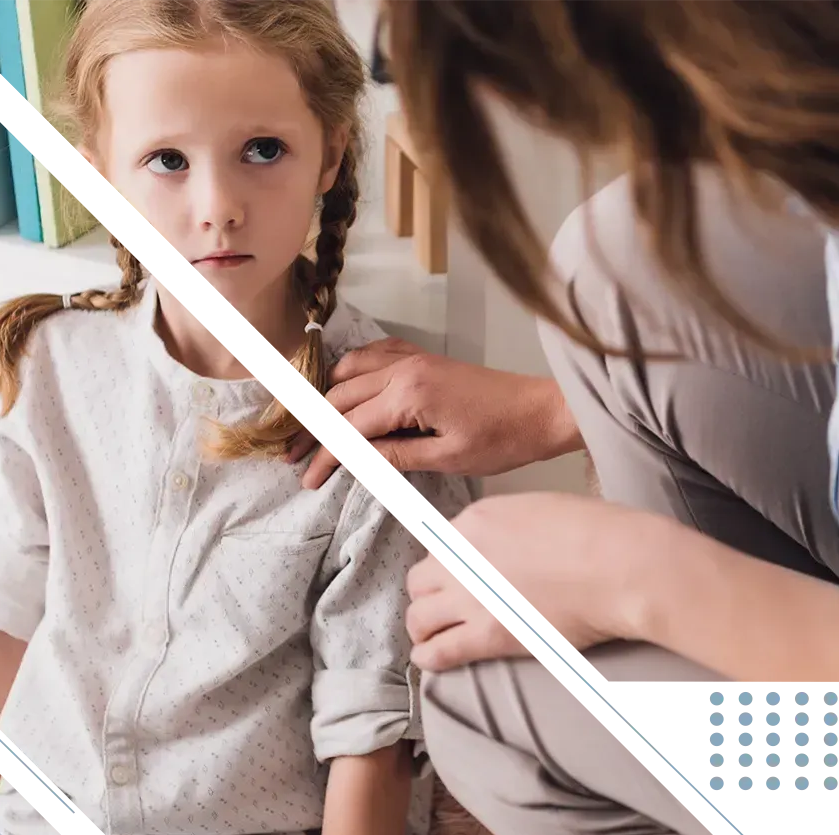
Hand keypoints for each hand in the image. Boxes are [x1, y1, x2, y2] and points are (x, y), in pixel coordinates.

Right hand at [286, 338, 580, 488]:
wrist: (543, 410)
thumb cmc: (502, 440)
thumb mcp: (447, 459)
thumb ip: (394, 456)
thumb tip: (351, 459)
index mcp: (408, 394)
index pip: (350, 426)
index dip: (326, 454)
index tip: (307, 478)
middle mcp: (403, 368)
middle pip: (341, 397)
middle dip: (316, 428)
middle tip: (295, 455)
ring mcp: (411, 358)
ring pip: (350, 369)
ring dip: (329, 397)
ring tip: (314, 425)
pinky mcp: (422, 357)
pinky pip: (375, 353)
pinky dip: (352, 369)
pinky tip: (345, 386)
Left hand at [405, 492, 673, 671]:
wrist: (620, 566)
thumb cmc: (600, 534)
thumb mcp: (544, 508)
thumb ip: (512, 527)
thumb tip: (508, 547)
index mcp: (478, 519)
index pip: (445, 542)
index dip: (453, 561)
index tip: (464, 575)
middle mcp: (464, 556)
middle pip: (421, 577)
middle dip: (428, 591)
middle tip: (440, 605)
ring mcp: (472, 597)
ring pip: (419, 615)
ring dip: (421, 626)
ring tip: (428, 636)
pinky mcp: (489, 635)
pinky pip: (440, 650)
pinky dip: (428, 656)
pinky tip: (428, 659)